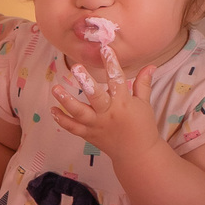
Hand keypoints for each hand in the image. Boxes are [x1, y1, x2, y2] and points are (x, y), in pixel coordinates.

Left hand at [49, 46, 161, 160]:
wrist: (137, 154)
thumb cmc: (143, 127)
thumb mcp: (145, 104)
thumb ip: (143, 84)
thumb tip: (151, 65)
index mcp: (123, 104)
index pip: (117, 80)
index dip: (112, 64)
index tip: (105, 49)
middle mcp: (108, 114)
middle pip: (95, 96)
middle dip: (85, 81)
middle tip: (75, 67)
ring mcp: (96, 125)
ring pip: (79, 113)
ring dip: (66, 100)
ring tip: (55, 88)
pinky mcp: (88, 135)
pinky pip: (73, 128)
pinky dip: (62, 120)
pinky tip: (53, 109)